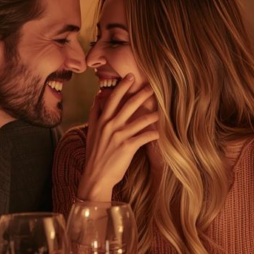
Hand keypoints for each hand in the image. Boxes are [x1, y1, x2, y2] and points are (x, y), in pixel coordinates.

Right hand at [78, 74, 159, 201]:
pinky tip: (161, 131)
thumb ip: (95, 114)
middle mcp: (110, 125)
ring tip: (162, 109)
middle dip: (142, 94)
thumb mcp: (91, 132)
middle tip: (152, 86)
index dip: (122, 86)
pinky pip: (145, 136)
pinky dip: (154, 133)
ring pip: (140, 120)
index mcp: (101, 121)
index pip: (112, 99)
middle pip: (128, 105)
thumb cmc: (95, 155)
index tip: (131, 76)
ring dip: (153, 113)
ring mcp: (119, 136)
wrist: (96, 177)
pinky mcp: (128, 147)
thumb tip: (97, 97)